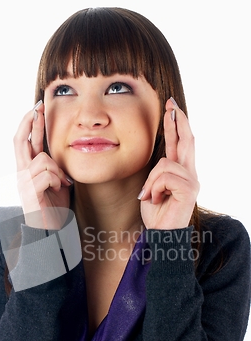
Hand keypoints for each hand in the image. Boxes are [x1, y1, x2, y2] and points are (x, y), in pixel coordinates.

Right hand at [13, 101, 72, 228]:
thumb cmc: (54, 207)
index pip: (25, 141)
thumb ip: (54, 166)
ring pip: (43, 160)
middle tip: (38, 107)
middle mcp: (21, 174)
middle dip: (31, 123)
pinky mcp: (29, 194)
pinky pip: (47, 176)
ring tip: (62, 183)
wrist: (51, 231)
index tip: (38, 107)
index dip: (30, 124)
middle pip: (20, 142)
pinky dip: (58, 181)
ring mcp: (23, 184)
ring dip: (57, 170)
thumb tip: (59, 149)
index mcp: (27, 169)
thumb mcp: (56, 181)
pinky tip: (59, 190)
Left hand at [139, 98, 199, 229]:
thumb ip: (158, 173)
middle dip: (177, 121)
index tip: (171, 108)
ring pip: (165, 164)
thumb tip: (160, 158)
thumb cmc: (157, 215)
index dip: (176, 125)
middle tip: (170, 104)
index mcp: (181, 173)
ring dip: (151, 181)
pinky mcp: (189, 190)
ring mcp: (192, 181)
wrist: (162, 236)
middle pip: (186, 140)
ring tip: (149, 197)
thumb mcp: (153, 188)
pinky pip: (164, 176)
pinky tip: (154, 200)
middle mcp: (190, 174)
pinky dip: (154, 188)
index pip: (180, 143)